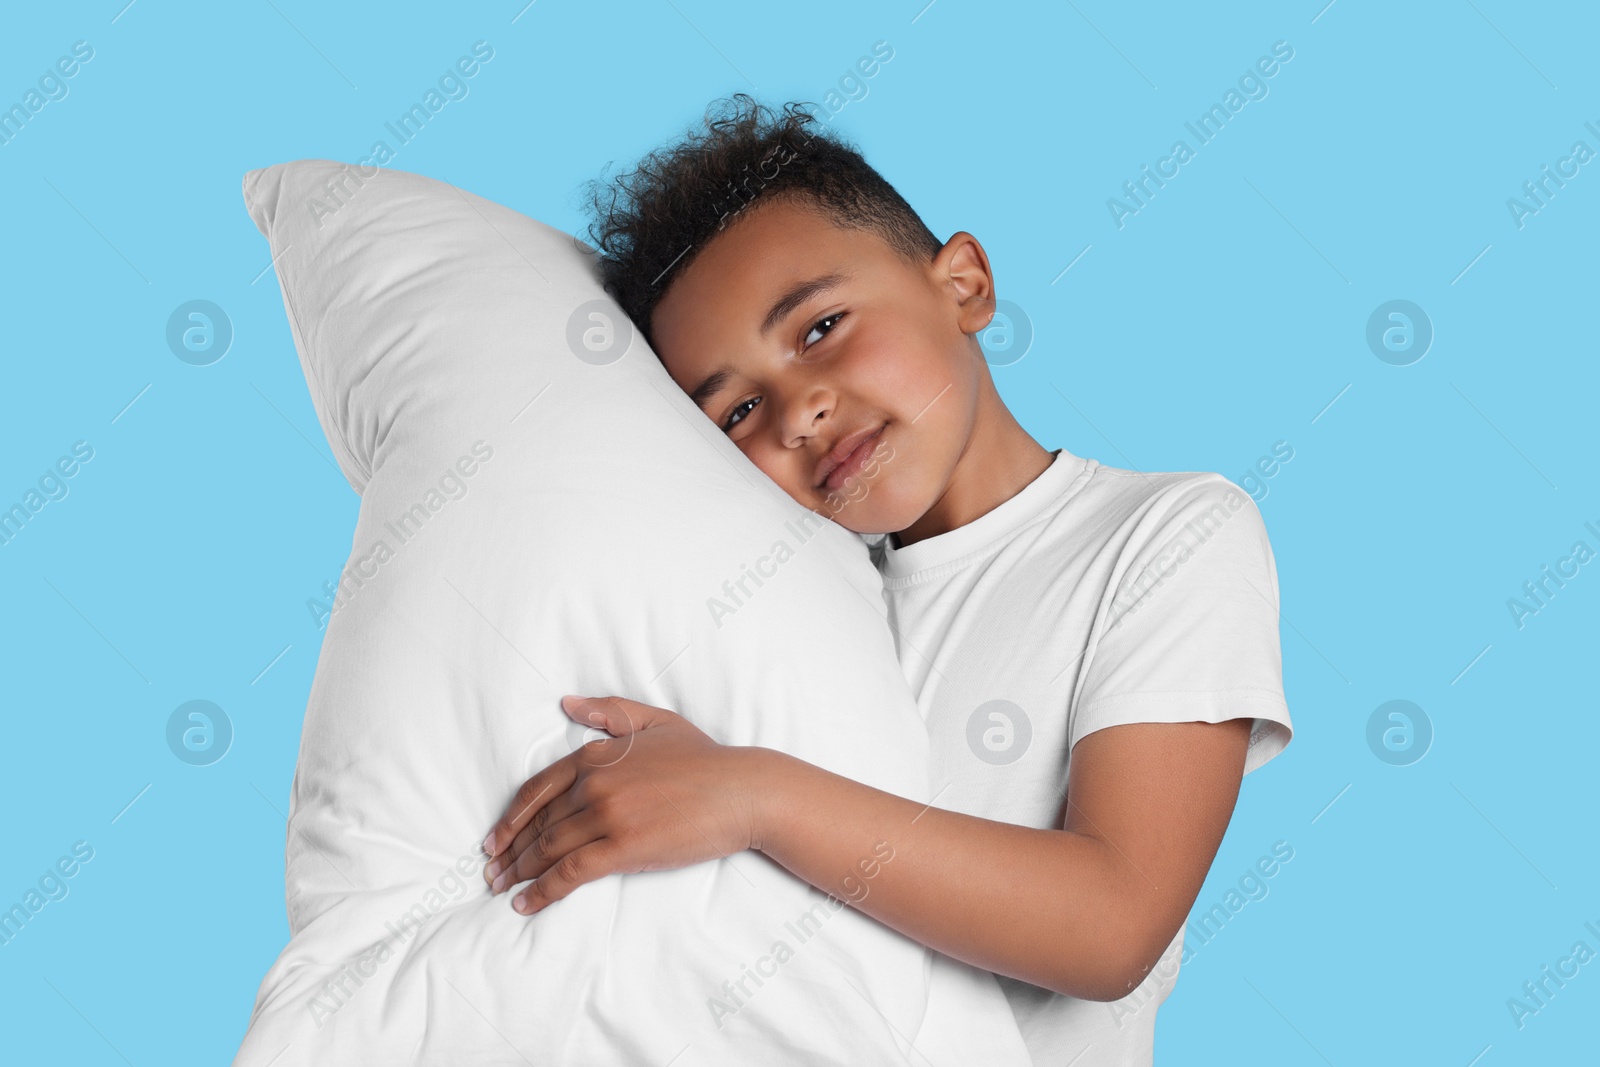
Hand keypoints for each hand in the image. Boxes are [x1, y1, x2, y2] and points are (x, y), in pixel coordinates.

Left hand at [481, 695, 762, 913]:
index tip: (494, 839)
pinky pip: (570, 873)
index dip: (510, 818)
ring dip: (519, 873)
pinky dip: (542, 891)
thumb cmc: (704, 758)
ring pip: (548, 849)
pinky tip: (525, 904)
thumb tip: (568, 704)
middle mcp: (595, 784)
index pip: (537, 789)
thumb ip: (610, 711)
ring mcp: (608, 816)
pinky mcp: (624, 848)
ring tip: (502, 889)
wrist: (743, 791)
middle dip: (509, 852)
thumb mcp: (656, 721)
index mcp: (597, 755)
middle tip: (490, 872)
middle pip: (538, 823)